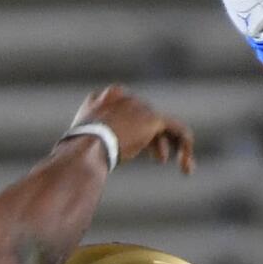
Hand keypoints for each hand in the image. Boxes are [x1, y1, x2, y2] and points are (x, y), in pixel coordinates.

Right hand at [71, 86, 194, 173]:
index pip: (128, 112)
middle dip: (155, 142)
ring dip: (173, 145)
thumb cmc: (75, 154)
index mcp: (102, 98)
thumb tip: (92, 161)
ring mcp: (139, 105)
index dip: (136, 132)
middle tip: (160, 160)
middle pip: (147, 118)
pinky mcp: (153, 118)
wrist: (84, 149)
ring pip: (164, 124)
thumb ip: (96, 143)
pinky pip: (178, 131)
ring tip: (182, 166)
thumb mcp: (83, 145)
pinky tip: (187, 167)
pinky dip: (185, 148)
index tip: (136, 150)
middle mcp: (123, 96)